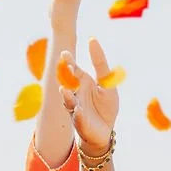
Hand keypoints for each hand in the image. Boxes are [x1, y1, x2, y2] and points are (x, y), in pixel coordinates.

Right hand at [59, 38, 117, 154]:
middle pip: (68, 83)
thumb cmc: (105, 106)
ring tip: (64, 90)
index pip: (74, 70)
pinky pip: (77, 118)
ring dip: (66, 96)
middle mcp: (76, 94)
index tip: (64, 54)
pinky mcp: (80, 122)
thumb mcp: (107, 83)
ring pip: (69, 101)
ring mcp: (76, 108)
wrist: (106, 130)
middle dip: (64, 78)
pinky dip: (77, 114)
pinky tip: (79, 110)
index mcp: (83, 82)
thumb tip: (92, 40)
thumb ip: (100, 63)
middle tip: (64, 69)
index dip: (69, 62)